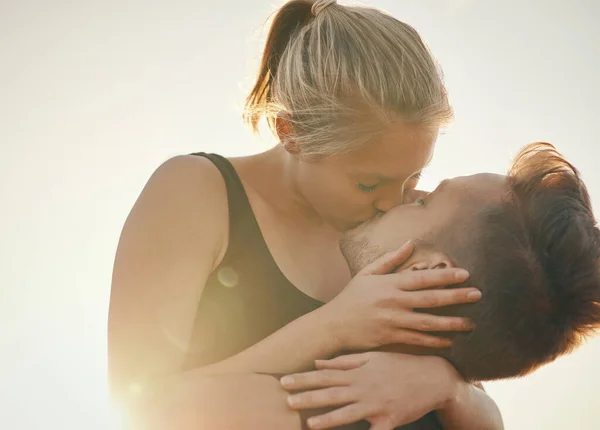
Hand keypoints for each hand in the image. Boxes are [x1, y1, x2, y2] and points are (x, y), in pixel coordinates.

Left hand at [281, 352, 459, 429]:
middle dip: (308, 397)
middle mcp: (365, 388)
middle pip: (331, 393)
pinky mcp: (390, 420)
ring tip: (309, 423)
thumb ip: (345, 361)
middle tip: (287, 401)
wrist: (434, 377)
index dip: (303, 378)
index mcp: (359, 372)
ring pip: (348, 413)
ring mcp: (377, 405)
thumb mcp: (373, 357)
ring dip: (327, 419)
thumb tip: (318, 362)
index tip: (285, 381)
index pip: (325, 375)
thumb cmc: (400, 365)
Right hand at [322, 242, 480, 350]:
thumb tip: (410, 243)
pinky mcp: (390, 338)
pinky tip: (450, 341)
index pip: (422, 278)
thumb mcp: (367, 273)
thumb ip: (390, 259)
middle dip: (456, 297)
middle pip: (430, 299)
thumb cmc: (351, 297)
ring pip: (427, 323)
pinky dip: (434, 341)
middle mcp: (393, 302)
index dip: (445, 276)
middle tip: (478, 295)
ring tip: (471, 323)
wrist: (333, 325)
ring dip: (451, 323)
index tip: (465, 274)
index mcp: (389, 284)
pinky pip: (417, 341)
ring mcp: (392, 321)